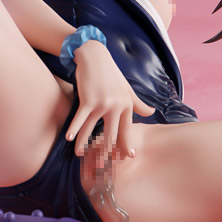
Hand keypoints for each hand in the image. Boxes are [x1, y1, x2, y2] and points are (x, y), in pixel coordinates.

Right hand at [65, 40, 154, 157]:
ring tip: (80, 155)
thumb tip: (152, 113)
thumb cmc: (110, 73)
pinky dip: (74, 130)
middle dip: (105, 152)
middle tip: (101, 166)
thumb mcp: (126, 88)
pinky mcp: (88, 100)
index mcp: (127, 104)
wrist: (94, 56)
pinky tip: (69, 139)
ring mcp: (102, 103)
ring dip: (84, 144)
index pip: (127, 129)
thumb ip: (138, 102)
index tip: (127, 157)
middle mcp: (116, 105)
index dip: (126, 144)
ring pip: (92, 130)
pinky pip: (80, 119)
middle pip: (111, 135)